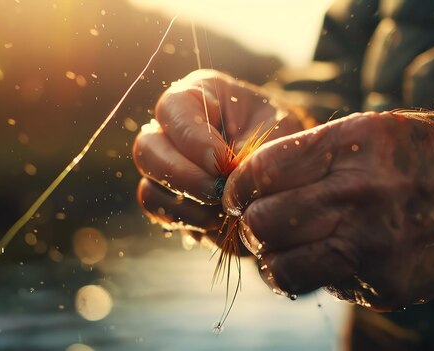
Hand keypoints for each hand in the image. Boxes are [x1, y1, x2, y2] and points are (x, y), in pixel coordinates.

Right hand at [133, 69, 304, 240]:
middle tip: (218, 193)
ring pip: (148, 186)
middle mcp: (171, 128)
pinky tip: (219, 220)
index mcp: (198, 95)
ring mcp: (165, 164)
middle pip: (147, 149)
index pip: (173, 108)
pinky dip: (189, 221)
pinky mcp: (170, 197)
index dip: (191, 138)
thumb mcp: (277, 131)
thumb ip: (250, 151)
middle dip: (183, 176)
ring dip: (186, 204)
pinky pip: (160, 212)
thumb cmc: (283, 136)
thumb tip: (223, 182)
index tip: (221, 162)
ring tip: (225, 209)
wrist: (286, 165)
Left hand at [222, 110, 433, 309]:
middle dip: (249, 225)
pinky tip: (322, 258)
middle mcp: (359, 195)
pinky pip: (318, 286)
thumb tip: (248, 183)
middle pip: (264, 222)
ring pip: (281, 266)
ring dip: (269, 258)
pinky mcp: (382, 285)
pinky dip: (308, 274)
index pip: (263, 171)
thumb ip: (306, 152)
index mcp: (351, 147)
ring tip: (278, 247)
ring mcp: (372, 245)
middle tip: (256, 222)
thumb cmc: (408, 156)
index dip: (238, 186)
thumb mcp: (363, 130)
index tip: (236, 194)